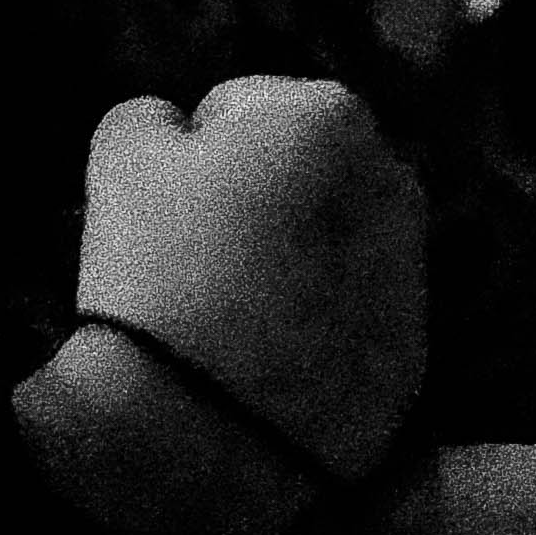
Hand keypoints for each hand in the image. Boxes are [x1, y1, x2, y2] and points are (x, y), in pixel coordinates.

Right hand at [81, 77, 429, 480]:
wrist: (216, 427)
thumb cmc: (163, 268)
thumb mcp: (121, 160)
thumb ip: (148, 120)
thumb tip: (176, 128)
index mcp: (330, 113)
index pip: (236, 107)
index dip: (186, 158)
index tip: (162, 213)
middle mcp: (394, 177)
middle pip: (297, 174)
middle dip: (253, 202)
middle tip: (189, 262)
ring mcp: (414, 266)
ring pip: (328, 243)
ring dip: (288, 261)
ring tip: (224, 316)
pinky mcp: (413, 348)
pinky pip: (347, 317)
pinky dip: (314, 327)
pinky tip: (264, 361)